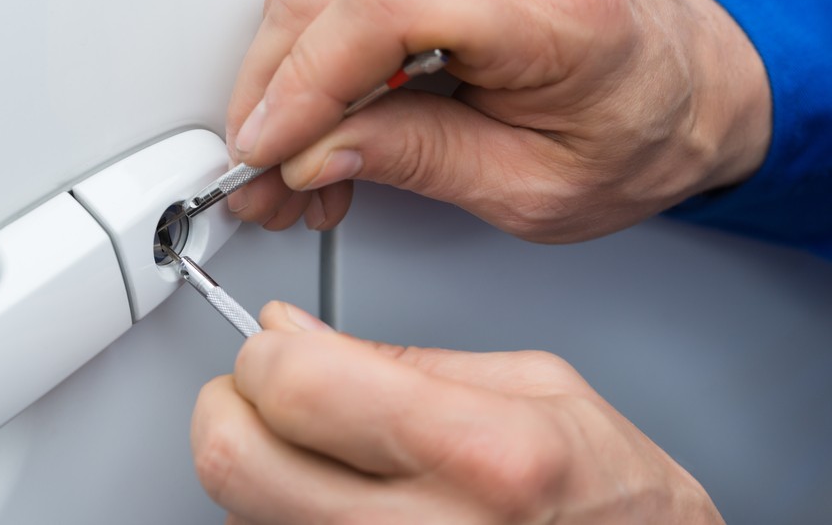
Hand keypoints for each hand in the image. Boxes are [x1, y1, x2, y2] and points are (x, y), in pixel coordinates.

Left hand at [191, 302, 723, 523]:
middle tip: (257, 389)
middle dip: (226, 407)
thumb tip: (292, 333)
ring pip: (240, 517)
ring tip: (311, 444)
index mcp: (481, 451)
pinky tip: (328, 493)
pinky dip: (276, 512)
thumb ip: (400, 358)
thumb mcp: (535, 384)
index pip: (301, 388)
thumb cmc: (614, 498)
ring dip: (254, 464)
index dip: (264, 355)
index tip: (273, 346)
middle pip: (236, 465)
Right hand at [226, 0, 769, 241]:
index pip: (381, 10)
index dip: (299, 82)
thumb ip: (416, 160)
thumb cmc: (643, 132)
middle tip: (265, 177)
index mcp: (551, 0)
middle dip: (273, 93)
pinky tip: (327, 113)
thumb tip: (315, 152)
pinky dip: (322, 50)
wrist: (687, 83)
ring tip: (298, 162)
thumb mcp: (531, 186)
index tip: (263, 150)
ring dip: (289, 78)